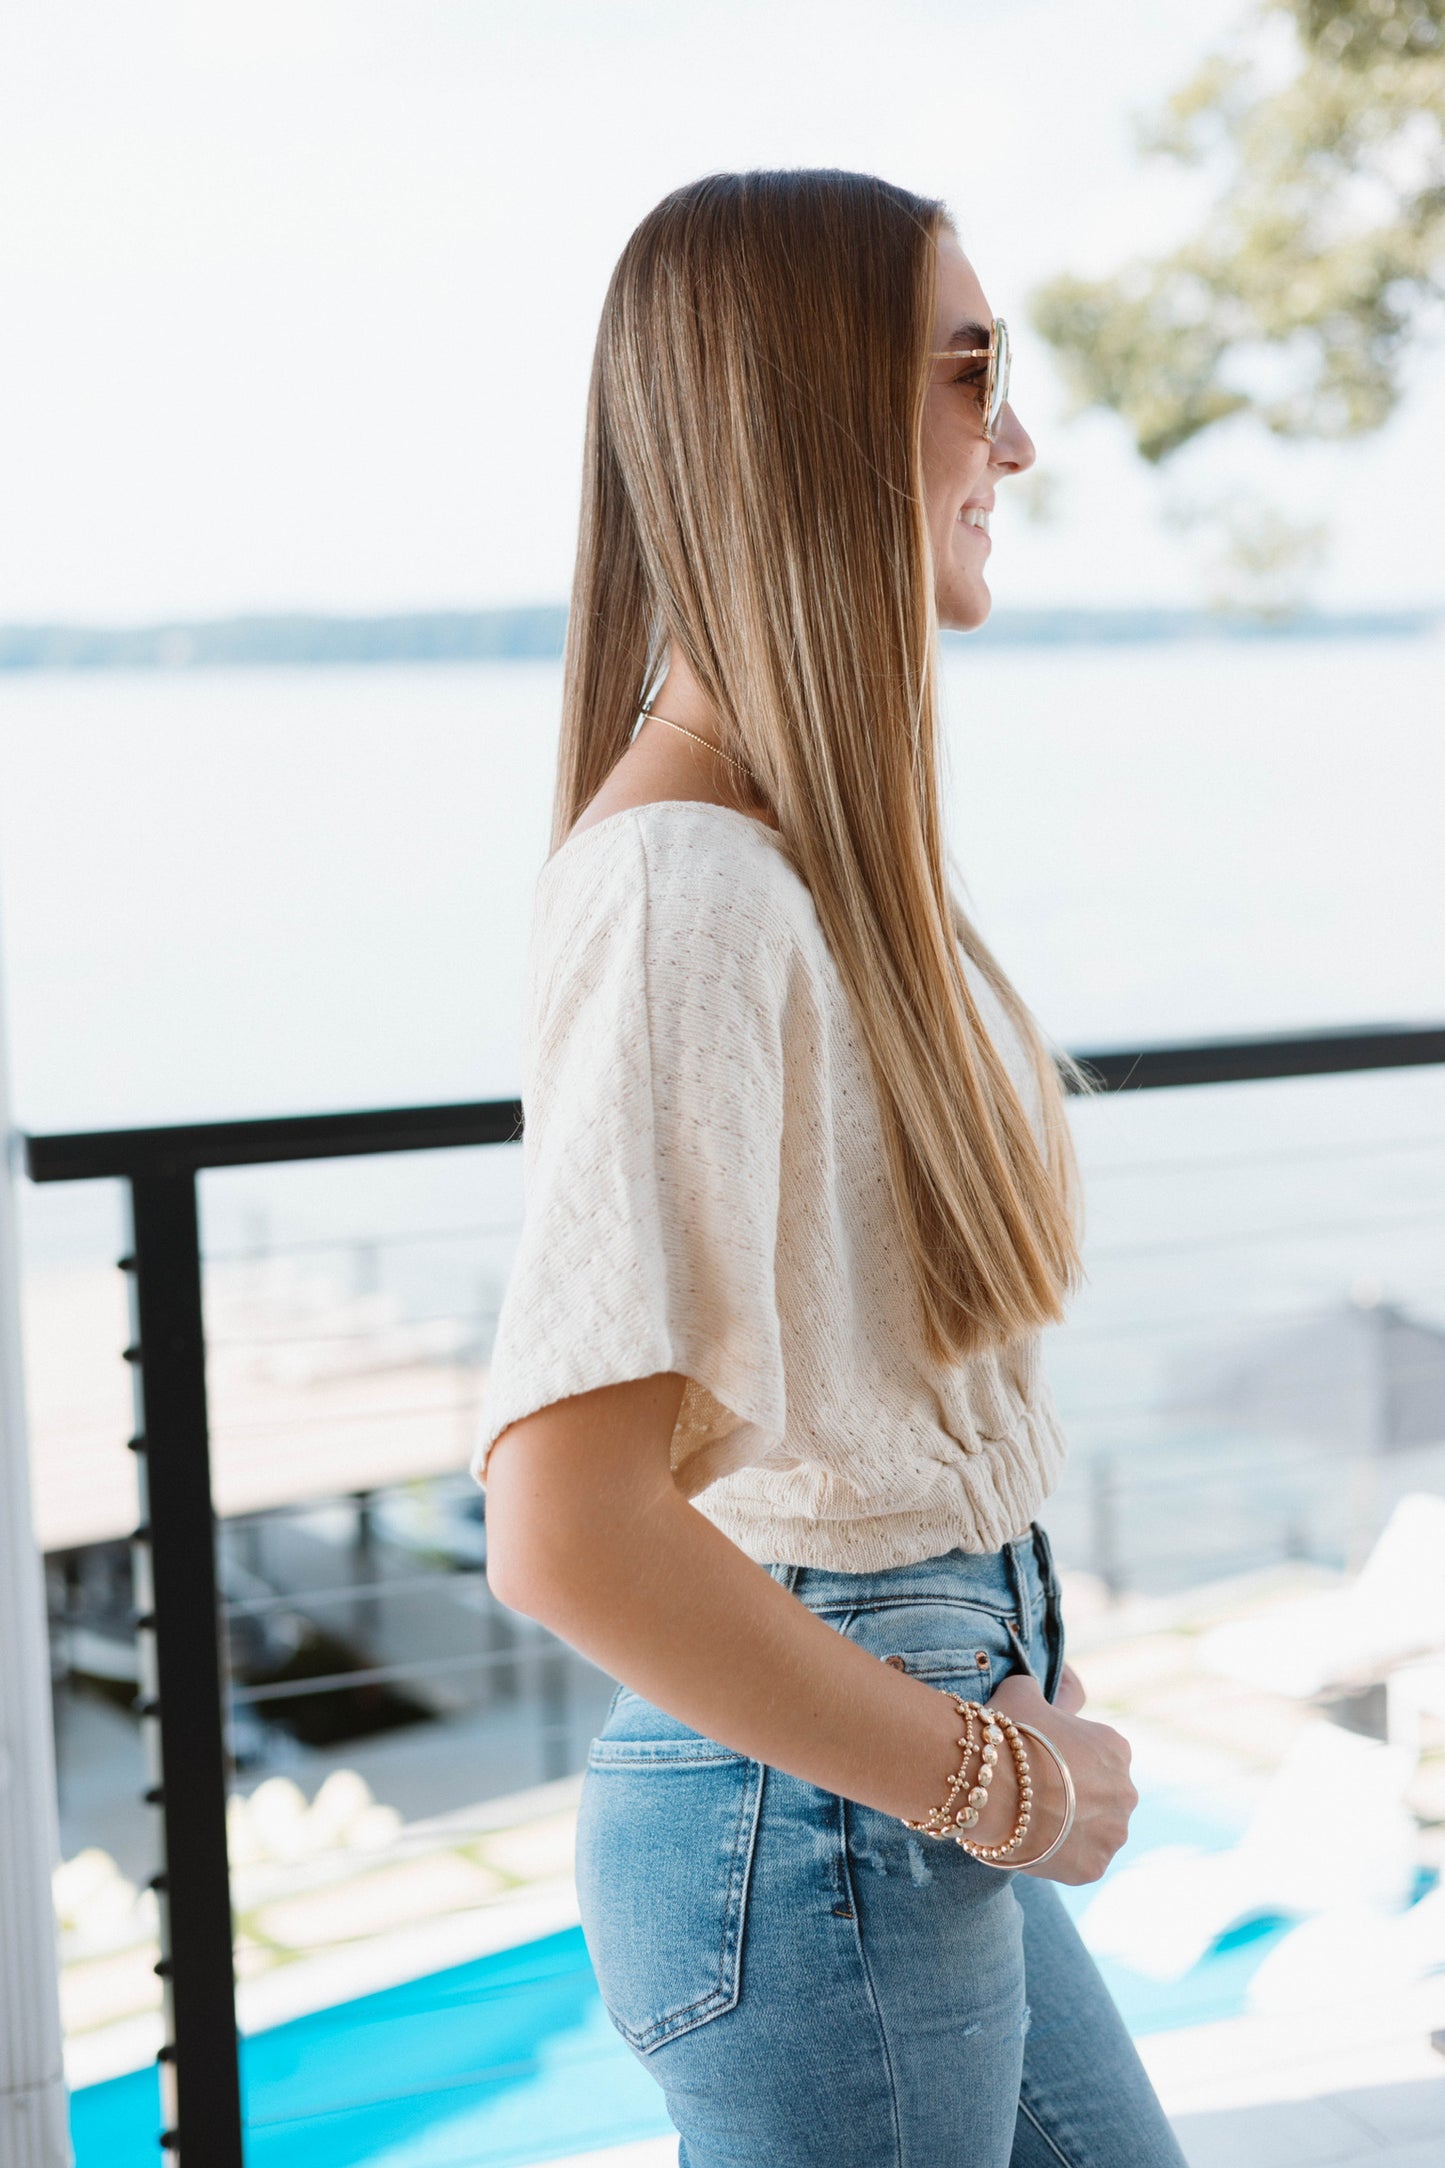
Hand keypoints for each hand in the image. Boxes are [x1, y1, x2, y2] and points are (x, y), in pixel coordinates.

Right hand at [983, 1670, 1134, 1885]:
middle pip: (1101, 1794)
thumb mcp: (1022, 1691)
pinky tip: (1035, 1842)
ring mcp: (1113, 1833)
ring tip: (1034, 1821)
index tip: (1040, 1760)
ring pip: (1094, 1830)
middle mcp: (1126, 1791)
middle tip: (1036, 1793)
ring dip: (1071, 1827)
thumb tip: (1034, 1690)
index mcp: (1116, 1748)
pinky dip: (1061, 1856)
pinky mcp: (1094, 1867)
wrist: (992, 1786)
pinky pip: (1080, 1861)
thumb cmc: (1008, 1735)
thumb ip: (1037, 1689)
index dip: (1065, 1756)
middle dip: (1074, 1795)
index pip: (1097, 1753)